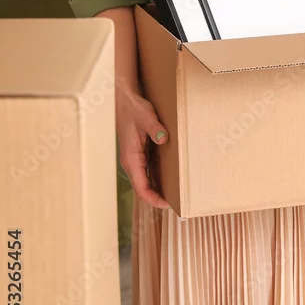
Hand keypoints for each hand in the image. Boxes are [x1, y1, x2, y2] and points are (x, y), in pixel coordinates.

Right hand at [116, 88, 168, 208]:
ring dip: (158, 190)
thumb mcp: (145, 116)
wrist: (124, 100)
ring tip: (177, 196)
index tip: (168, 204)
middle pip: (144, 189)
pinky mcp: (139, 155)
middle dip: (158, 198)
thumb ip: (154, 127)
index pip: (141, 188)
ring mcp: (135, 159)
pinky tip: (171, 180)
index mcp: (131, 158)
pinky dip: (158, 180)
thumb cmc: (134, 108)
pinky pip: (148, 173)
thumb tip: (162, 138)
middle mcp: (131, 162)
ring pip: (146, 182)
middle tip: (179, 204)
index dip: (154, 199)